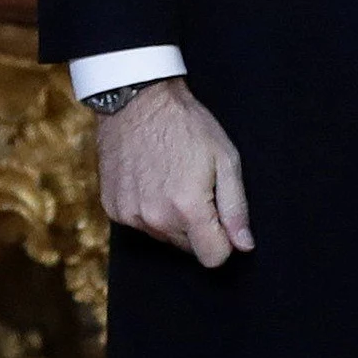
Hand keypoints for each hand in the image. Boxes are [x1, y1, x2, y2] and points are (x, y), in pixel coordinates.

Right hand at [96, 79, 254, 267]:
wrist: (136, 100)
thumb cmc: (186, 125)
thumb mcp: (225, 158)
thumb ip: (236, 208)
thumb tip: (244, 245)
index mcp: (188, 208)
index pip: (213, 258)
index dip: (224, 241)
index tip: (221, 218)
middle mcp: (156, 219)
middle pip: (188, 248)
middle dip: (198, 227)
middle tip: (196, 189)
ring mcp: (130, 215)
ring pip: (163, 237)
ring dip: (171, 218)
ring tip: (171, 180)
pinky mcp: (113, 208)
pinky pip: (139, 224)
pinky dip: (147, 209)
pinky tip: (149, 180)